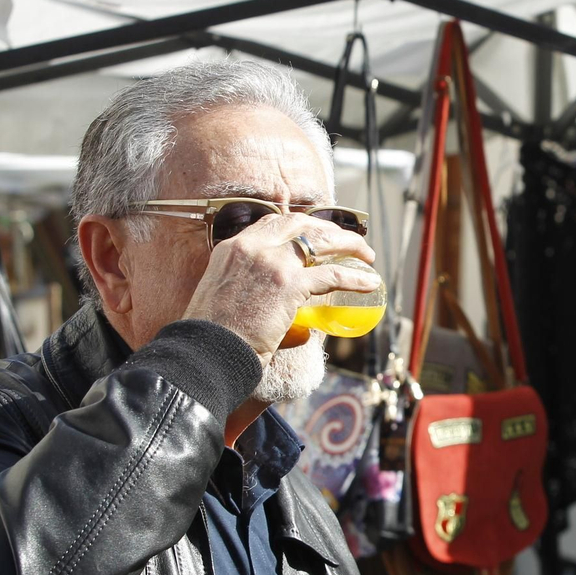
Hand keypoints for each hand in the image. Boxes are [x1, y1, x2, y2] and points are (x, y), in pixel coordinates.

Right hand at [182, 212, 377, 356]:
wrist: (206, 351)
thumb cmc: (212, 336)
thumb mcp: (222, 295)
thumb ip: (247, 287)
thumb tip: (278, 304)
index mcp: (232, 247)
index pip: (273, 223)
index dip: (300, 224)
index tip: (316, 232)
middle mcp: (252, 246)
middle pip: (301, 223)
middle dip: (328, 228)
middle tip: (347, 240)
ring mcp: (272, 262)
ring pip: (321, 242)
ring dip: (349, 246)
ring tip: (367, 255)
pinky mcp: (290, 284)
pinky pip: (332, 276)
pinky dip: (355, 278)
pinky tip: (368, 282)